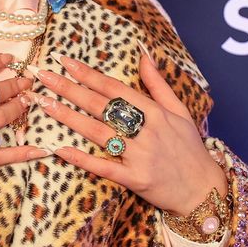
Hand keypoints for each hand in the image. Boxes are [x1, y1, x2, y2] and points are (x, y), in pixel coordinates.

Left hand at [24, 47, 226, 213]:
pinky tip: (61, 149)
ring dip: (69, 117)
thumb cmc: (190, 150)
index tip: (65, 61)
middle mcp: (147, 131)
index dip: (88, 74)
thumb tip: (143, 55)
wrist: (204, 191)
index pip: (115, 88)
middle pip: (101, 106)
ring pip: (98, 133)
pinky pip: (105, 167)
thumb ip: (158, 84)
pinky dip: (83, 159)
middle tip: (43, 76)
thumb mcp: (180, 112)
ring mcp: (140, 156)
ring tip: (45, 104)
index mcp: (156, 112)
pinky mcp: (136, 180)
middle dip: (69, 89)